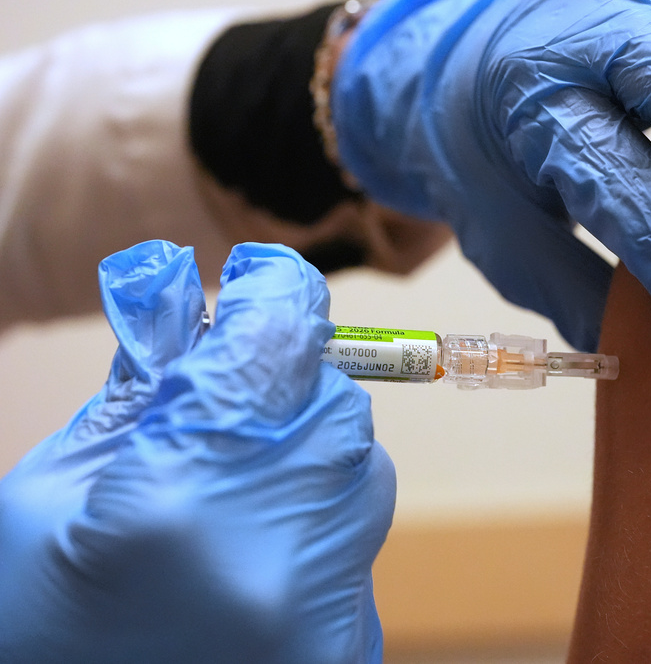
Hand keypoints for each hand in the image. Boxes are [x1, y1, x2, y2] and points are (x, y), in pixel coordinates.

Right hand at [0, 241, 393, 662]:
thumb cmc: (37, 625)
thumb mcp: (51, 495)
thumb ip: (137, 385)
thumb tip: (174, 280)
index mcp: (177, 503)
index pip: (274, 344)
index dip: (272, 293)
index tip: (261, 279)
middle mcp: (275, 557)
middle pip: (334, 406)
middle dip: (284, 387)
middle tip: (223, 408)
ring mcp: (323, 615)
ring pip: (357, 469)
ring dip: (301, 457)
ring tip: (223, 500)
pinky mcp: (347, 646)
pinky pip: (355, 540)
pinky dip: (309, 524)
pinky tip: (246, 558)